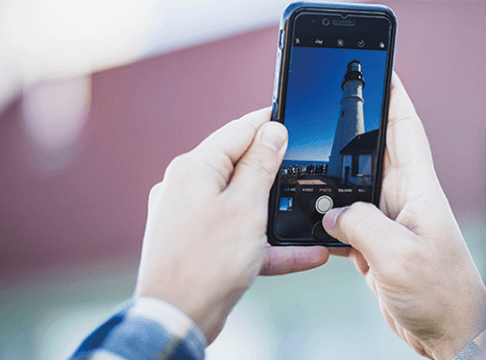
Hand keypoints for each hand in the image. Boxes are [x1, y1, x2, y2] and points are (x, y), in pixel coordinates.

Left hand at [134, 108, 328, 341]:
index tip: (292, 117)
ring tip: (307, 212)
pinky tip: (302, 253)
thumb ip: (261, 165)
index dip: (269, 123)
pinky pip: (239, 234)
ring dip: (275, 210)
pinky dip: (267, 242)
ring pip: (242, 202)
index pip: (238, 130)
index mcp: (194, 168)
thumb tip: (271, 131)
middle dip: (274, 168)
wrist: (178, 318)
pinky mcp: (198, 243)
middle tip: (305, 168)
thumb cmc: (205, 264)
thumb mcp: (246, 207)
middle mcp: (186, 187)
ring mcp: (190, 217)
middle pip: (239, 165)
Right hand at [323, 73, 485, 358]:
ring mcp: (390, 225)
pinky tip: (314, 223)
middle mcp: (404, 201)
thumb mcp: (398, 255)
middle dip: (350, 135)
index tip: (380, 73)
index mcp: (418, 190)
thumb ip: (361, 225)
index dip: (394, 98)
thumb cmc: (442, 294)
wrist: (450, 333)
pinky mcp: (378, 248)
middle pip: (373, 154)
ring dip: (333, 183)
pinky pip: (348, 224)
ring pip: (354, 191)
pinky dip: (329, 223)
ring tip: (307, 170)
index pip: (405, 131)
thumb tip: (332, 215)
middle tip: (323, 114)